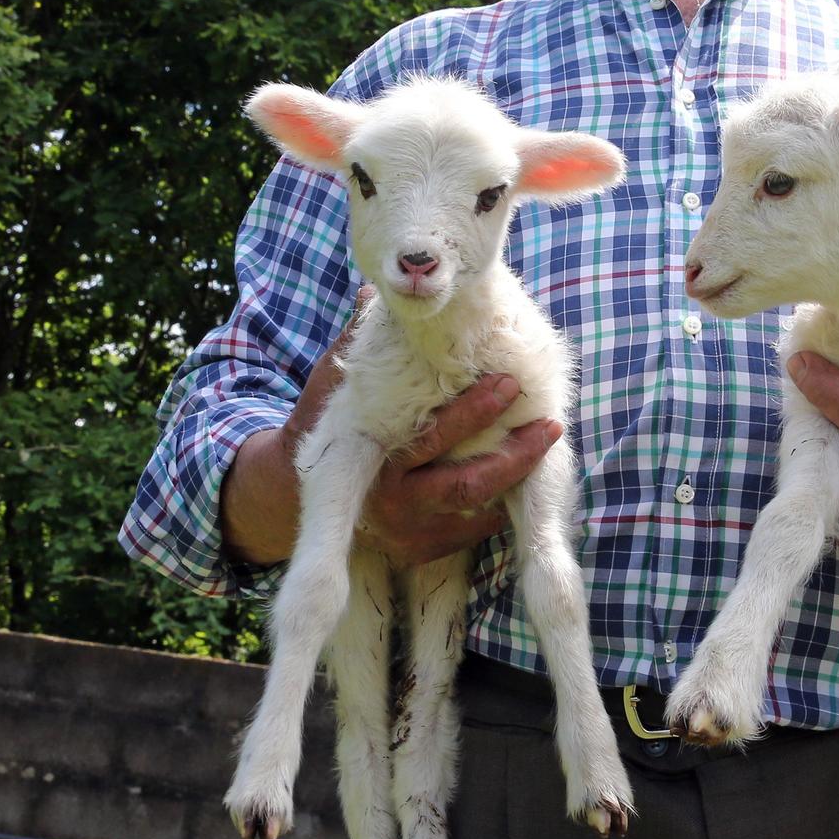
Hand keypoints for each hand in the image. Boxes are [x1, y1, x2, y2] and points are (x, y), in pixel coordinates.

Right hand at [220, 286, 563, 569]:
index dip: (474, 411)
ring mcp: (408, 532)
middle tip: (550, 423)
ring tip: (547, 444)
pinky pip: (472, 532)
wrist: (288, 492)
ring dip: (516, 479)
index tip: (510, 382)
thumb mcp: (330, 382)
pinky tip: (523, 477)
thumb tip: (379, 288)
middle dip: (514, 455)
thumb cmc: (322, 423)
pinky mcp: (421, 549)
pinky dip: (499, 504)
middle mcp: (392, 502)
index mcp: (372, 457)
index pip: (432, 436)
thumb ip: (355, 339)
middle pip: (466, 483)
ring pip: (476, 509)